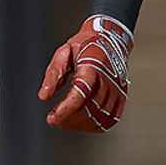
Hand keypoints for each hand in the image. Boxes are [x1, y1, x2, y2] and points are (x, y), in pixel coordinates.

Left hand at [38, 14, 131, 132]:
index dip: (64, 110)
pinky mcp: (122, 97)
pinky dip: (94, 125)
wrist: (111, 39)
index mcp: (92, 66)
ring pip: (99, 118)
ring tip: (65, 120)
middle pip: (89, 109)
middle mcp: (108, 80)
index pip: (79, 95)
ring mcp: (117, 90)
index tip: (51, 118)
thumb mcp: (64, 52)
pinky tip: (82, 122)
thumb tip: (44, 96)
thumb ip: (53, 74)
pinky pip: (110, 119)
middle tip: (54, 119)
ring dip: (79, 124)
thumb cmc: (86, 45)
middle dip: (68, 119)